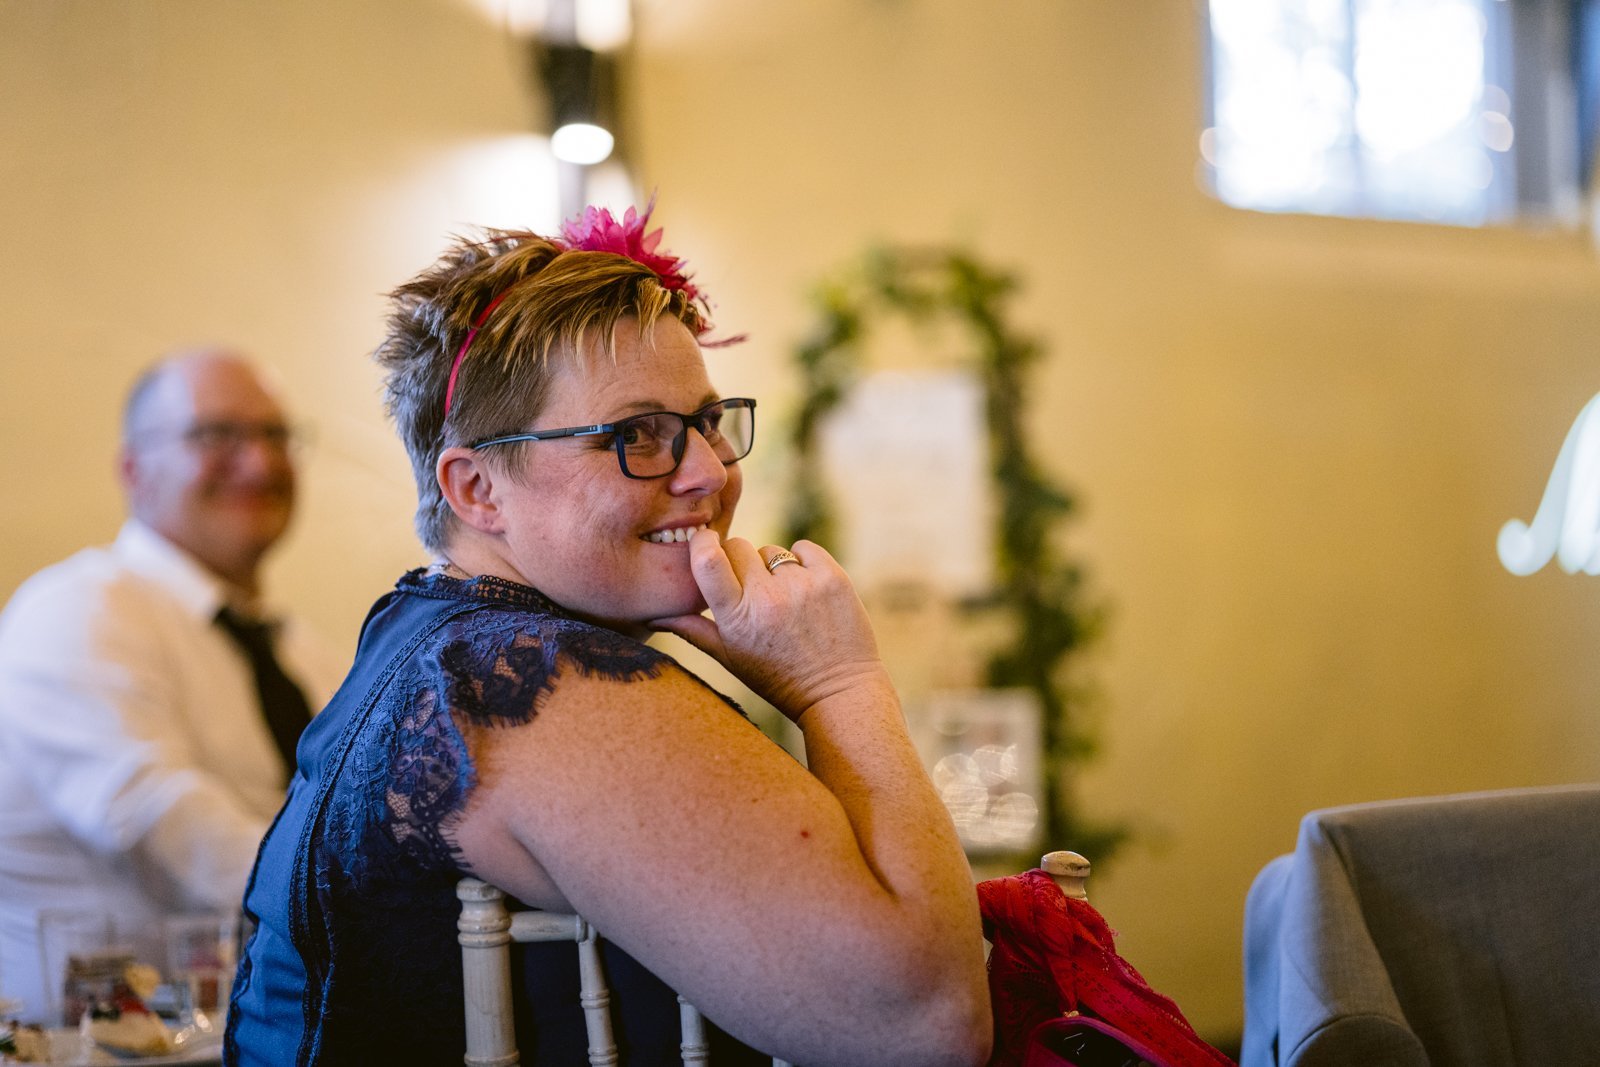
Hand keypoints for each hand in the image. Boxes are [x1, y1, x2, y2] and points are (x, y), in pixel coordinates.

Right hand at [649, 532, 888, 719]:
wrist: (839, 692)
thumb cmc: (778, 678)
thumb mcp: (730, 659)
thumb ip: (692, 630)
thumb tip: (652, 615)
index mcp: (737, 618)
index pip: (707, 561)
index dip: (704, 544)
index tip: (706, 543)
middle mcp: (768, 598)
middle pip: (739, 546)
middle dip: (740, 562)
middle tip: (753, 592)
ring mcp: (802, 586)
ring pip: (772, 551)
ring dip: (774, 569)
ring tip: (786, 603)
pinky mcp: (832, 578)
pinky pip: (805, 548)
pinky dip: (804, 563)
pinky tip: (807, 592)